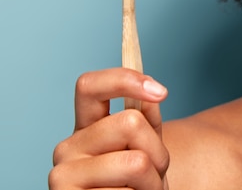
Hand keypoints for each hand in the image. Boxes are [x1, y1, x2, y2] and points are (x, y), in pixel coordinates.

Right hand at [49, 68, 169, 189]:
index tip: (161, 92)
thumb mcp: (148, 147)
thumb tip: (150, 95)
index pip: (89, 86)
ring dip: (153, 181)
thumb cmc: (141, 184)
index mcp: (85, 128)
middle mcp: (67, 149)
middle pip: (130, 122)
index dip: (125, 79)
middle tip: (154, 171)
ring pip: (136, 162)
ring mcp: (63, 179)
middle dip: (157, 149)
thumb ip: (147, 120)